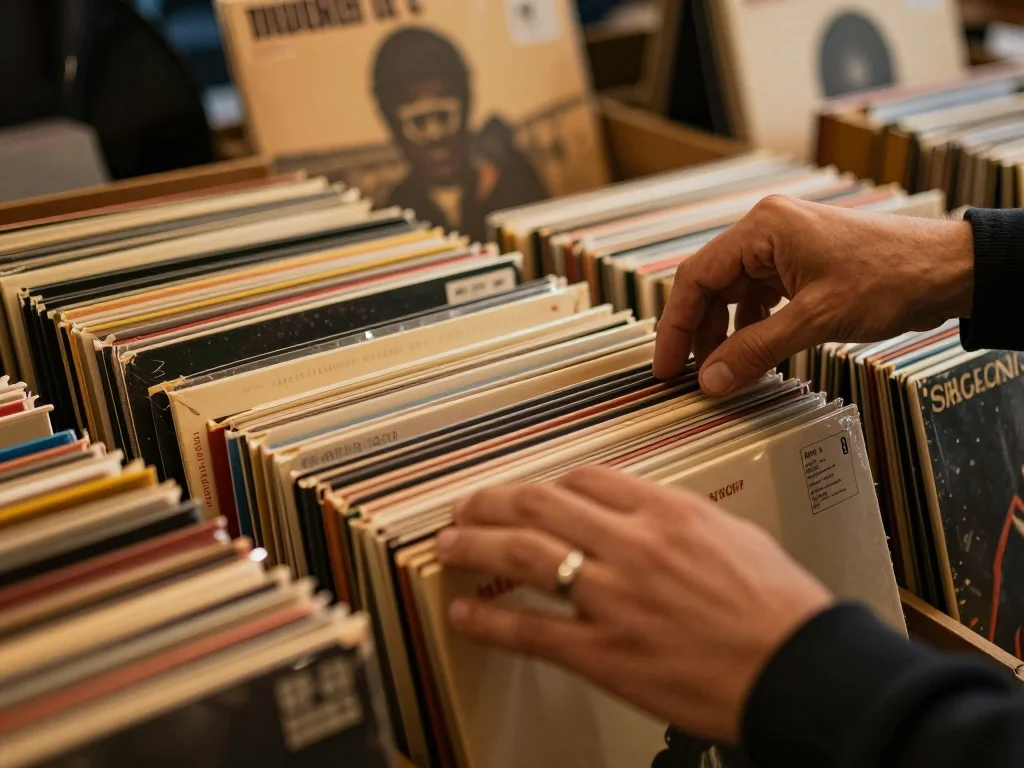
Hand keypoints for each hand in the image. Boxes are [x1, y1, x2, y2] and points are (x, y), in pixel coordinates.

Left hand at [434, 466, 833, 742]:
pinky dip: (489, 620)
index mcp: (667, 511)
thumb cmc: (780, 609)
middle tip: (467, 506)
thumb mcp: (734, 536)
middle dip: (492, 501)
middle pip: (539, 504)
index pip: (585, 479)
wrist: (799, 670)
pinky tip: (466, 614)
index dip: (547, 485)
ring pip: (522, 554)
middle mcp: (632, 544)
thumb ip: (679, 519)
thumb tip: (646, 515)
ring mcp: (612, 597)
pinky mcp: (603, 652)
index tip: (532, 493)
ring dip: (474, 544)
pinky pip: (529, 629)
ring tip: (450, 544)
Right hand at [654, 195, 974, 395]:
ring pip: (733, 294)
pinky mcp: (800, 264)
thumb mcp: (815, 319)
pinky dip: (751, 328)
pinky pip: (759, 298)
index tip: (667, 365)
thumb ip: (756, 350)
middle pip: (710, 285)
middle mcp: (767, 230)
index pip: (696, 278)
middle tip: (687, 374)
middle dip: (698, 333)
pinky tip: (752, 355)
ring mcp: (784, 246)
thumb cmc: (891, 277)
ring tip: (720, 372)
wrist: (948, 270)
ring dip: (724, 334)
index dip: (676, 326)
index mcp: (763, 228)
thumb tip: (711, 379)